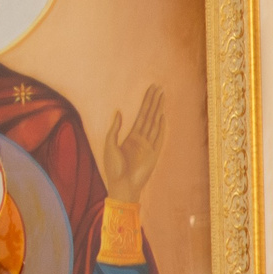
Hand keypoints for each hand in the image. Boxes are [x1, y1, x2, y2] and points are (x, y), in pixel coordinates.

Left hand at [100, 84, 166, 202]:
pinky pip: (159, 138)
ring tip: (162, 96)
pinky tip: (163, 116)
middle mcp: (142, 139)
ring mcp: (149, 146)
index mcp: (131, 137)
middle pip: (150, 116)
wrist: (122, 185)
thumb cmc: (113, 168)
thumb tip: (119, 112)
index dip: (146, 102)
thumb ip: (115, 129)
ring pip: (155, 123)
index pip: (141, 115)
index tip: (151, 90)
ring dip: (158, 110)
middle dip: (154, 102)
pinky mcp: (154, 154)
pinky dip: (162, 127)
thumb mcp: (109, 144)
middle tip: (158, 88)